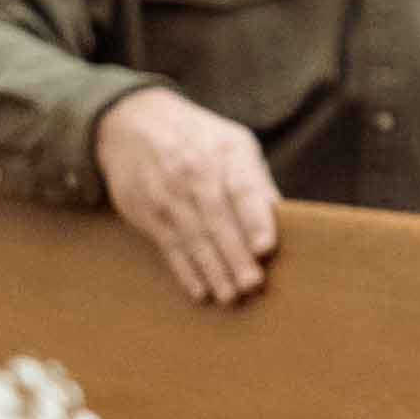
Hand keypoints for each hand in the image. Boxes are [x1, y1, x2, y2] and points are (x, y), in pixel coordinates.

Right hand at [98, 87, 281, 307]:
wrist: (134, 122)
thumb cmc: (200, 140)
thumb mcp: (233, 144)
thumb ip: (257, 181)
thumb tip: (285, 218)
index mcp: (224, 152)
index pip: (240, 188)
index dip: (253, 218)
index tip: (265, 247)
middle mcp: (193, 172)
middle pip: (216, 218)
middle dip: (234, 254)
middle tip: (252, 283)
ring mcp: (167, 193)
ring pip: (193, 237)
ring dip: (213, 269)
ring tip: (230, 296)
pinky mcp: (147, 212)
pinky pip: (169, 245)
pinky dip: (185, 270)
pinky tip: (200, 291)